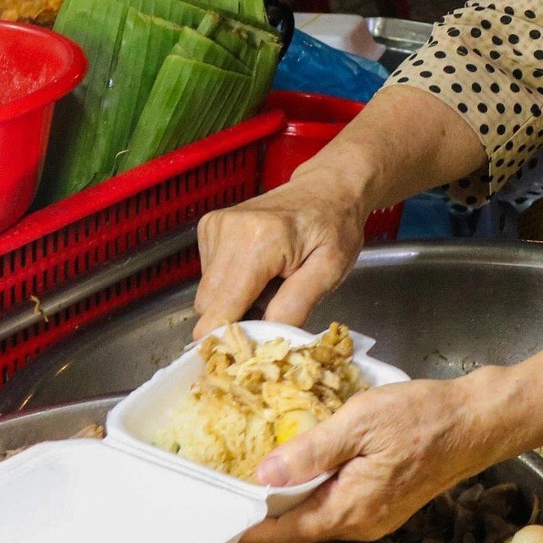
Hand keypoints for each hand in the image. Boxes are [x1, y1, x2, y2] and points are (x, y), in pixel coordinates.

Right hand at [193, 168, 366, 339]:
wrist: (328, 188)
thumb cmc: (335, 228)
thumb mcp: (330, 271)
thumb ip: (295, 307)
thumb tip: (263, 341)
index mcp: (258, 240)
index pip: (221, 308)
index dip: (229, 338)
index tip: (247, 353)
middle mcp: (228, 230)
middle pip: (209, 306)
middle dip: (237, 318)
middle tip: (273, 309)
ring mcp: (215, 226)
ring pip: (207, 294)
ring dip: (235, 301)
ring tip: (271, 283)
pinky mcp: (209, 227)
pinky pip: (210, 277)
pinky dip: (232, 283)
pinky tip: (260, 269)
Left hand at [243, 378, 497, 542]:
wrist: (478, 422)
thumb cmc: (424, 417)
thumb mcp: (360, 422)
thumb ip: (311, 451)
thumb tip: (263, 476)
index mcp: (350, 509)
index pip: (284, 534)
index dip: (247, 531)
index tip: (216, 523)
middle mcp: (361, 525)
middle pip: (298, 529)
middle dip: (262, 516)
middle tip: (227, 493)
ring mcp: (376, 519)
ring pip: (319, 517)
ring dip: (289, 503)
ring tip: (258, 478)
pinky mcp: (387, 505)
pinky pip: (339, 507)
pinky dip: (315, 494)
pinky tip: (306, 470)